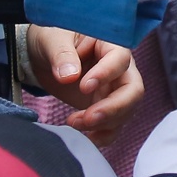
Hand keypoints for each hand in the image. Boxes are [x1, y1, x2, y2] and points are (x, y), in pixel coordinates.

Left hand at [27, 27, 142, 145]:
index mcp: (109, 44)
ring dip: (104, 123)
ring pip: (126, 111)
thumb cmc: (52, 39)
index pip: (120, 59)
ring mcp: (113, 89)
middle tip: (88, 118)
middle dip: (114, 108)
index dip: (107, 74)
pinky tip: (85, 137)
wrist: (43, 56)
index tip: (84, 86)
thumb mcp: (52, 39)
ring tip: (73, 123)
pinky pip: (114, 125)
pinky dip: (103, 135)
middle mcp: (118, 68)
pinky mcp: (104, 106)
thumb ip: (61, 54)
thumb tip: (69, 76)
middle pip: (133, 90)